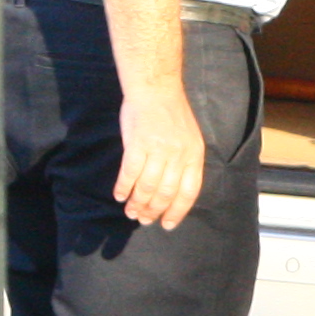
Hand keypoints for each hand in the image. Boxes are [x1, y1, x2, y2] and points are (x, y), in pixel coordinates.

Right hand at [112, 79, 205, 230]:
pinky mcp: (137, 144)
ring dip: (138, 203)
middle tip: (144, 220)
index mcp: (194, 155)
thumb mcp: (189, 139)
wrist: (156, 90)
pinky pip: (130, 173)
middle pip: (166, 192)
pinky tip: (120, 196)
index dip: (178, 211)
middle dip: (155, 210)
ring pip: (147, 186)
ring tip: (131, 212)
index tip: (168, 224)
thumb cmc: (172, 114)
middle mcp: (178, 155)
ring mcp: (158, 150)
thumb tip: (173, 190)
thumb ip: (183, 162)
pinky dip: (124, 187)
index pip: (189, 191)